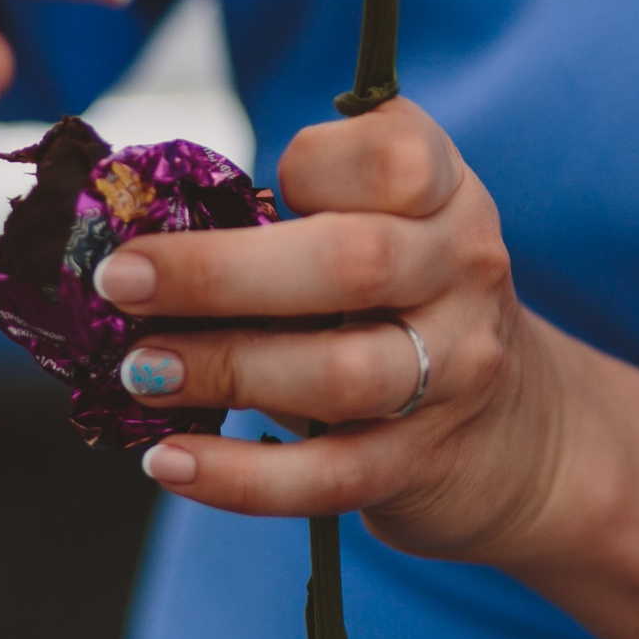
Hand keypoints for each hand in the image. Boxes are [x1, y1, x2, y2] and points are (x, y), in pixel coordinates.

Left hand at [98, 98, 582, 564]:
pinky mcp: (421, 463)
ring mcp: (453, 373)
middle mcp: (463, 273)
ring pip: (340, 373)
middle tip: (120, 279)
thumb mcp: (389, 229)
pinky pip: (328, 476)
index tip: (255, 182)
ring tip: (138, 371)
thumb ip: (299, 217)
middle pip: (351, 262)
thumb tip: (135, 226)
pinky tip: (170, 463)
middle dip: (218, 273)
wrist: (518, 434)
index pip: (392, 160)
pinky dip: (241, 477)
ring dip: (224, 368)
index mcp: (447, 194)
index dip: (315, 163)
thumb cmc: (407, 302)